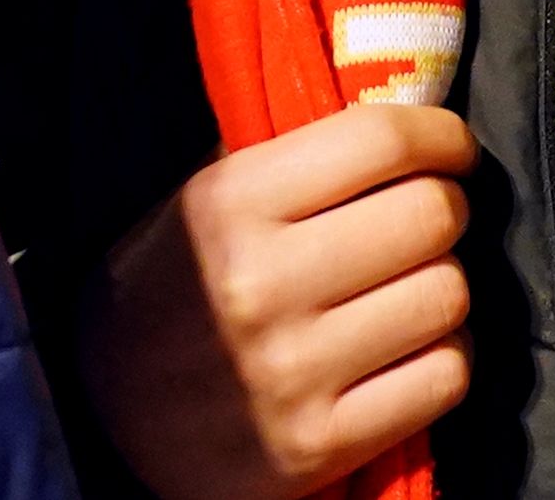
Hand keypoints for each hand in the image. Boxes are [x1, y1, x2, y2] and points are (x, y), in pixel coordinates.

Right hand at [77, 103, 476, 499]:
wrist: (104, 417)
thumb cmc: (171, 288)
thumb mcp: (200, 200)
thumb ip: (287, 155)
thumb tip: (397, 109)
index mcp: (228, 203)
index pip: (379, 142)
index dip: (439, 136)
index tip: (450, 147)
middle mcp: (260, 284)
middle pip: (430, 216)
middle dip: (443, 209)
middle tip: (425, 217)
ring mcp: (292, 372)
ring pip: (447, 297)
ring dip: (441, 285)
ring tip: (407, 285)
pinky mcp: (319, 445)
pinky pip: (443, 379)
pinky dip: (441, 358)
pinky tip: (405, 348)